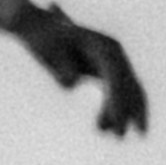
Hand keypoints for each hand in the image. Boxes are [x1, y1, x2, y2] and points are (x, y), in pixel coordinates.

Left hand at [15, 2, 151, 136]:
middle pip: (129, 84)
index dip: (119, 102)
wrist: (36, 27)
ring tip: (114, 136)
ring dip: (122, 113)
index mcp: (104, 46)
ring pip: (127, 90)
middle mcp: (114, 52)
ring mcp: (111, 61)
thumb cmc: (42, 39)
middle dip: (128, 111)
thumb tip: (71, 83)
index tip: (117, 124)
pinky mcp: (103, 70)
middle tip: (120, 137)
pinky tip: (103, 128)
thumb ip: (61, 65)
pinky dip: (113, 109)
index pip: (117, 77)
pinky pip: (115, 91)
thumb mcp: (48, 50)